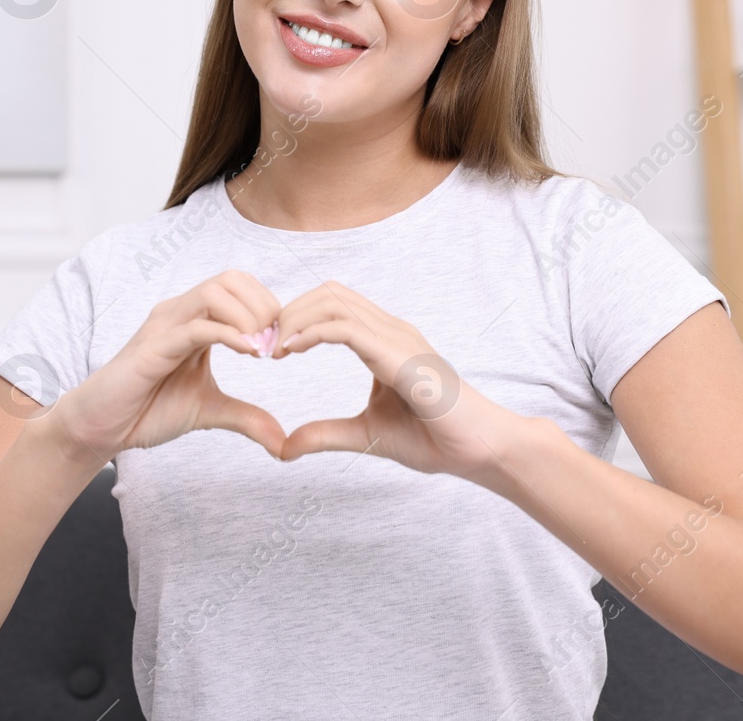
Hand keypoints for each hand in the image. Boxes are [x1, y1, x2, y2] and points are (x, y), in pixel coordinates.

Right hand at [49, 270, 286, 463]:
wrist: (102, 426)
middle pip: (231, 278)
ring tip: (260, 350)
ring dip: (248, 316)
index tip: (279, 345)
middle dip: (263, 306)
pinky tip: (248, 353)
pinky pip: (196, 327)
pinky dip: (228, 334)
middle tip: (274, 345)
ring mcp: (165, 326)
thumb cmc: (148, 409)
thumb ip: (246, 417)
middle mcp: (179, 313)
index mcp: (194, 319)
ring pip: (215, 292)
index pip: (240, 286)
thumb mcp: (210, 411)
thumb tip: (282, 440)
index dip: (268, 307)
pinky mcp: (153, 347)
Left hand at [273, 281, 525, 479]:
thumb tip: (283, 447)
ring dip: (295, 318)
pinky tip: (292, 350)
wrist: (479, 450)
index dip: (296, 318)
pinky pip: (347, 328)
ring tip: (273, 348)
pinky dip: (312, 332)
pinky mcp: (400, 356)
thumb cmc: (435, 438)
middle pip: (329, 292)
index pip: (333, 304)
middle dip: (289, 311)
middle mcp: (390, 330)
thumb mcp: (365, 435)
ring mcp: (397, 338)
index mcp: (383, 340)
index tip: (270, 349)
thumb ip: (325, 434)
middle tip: (263, 345)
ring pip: (334, 301)